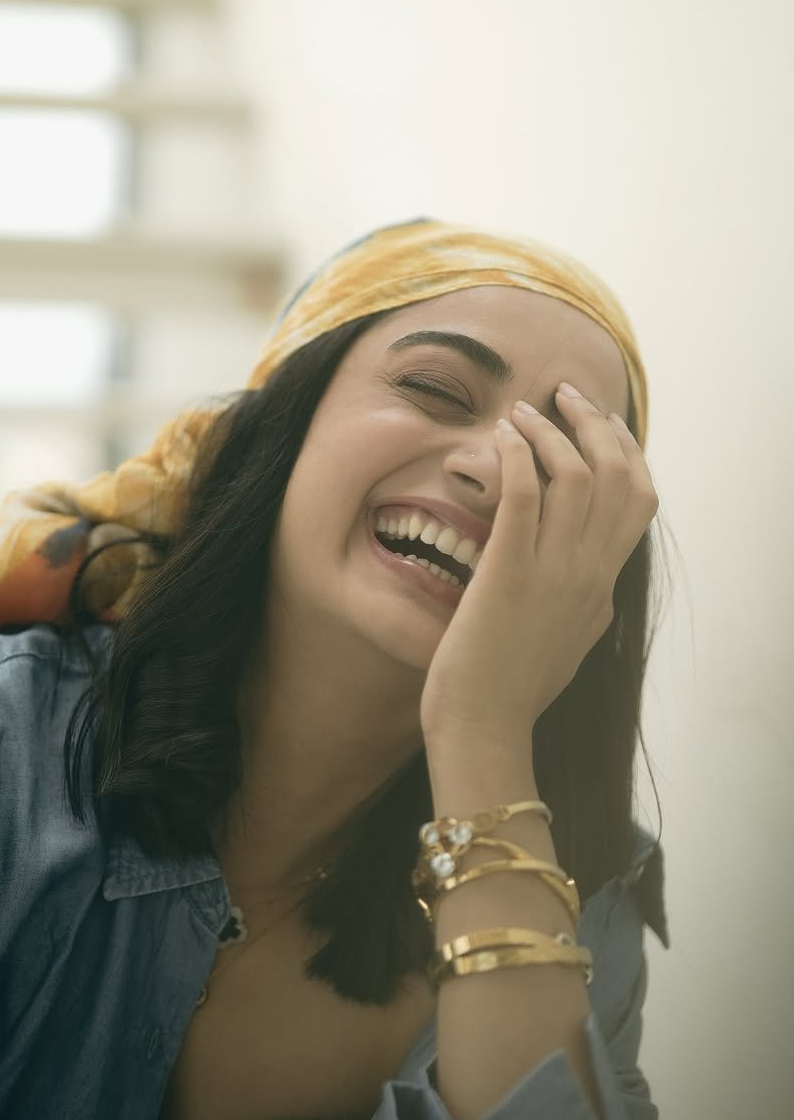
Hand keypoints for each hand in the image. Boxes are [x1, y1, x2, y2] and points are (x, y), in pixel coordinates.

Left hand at [418, 385, 658, 747]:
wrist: (485, 729)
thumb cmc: (512, 689)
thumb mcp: (569, 641)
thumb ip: (584, 603)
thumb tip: (593, 585)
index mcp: (603, 586)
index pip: (638, 500)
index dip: (625, 450)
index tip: (602, 421)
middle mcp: (589, 574)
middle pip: (619, 476)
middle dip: (597, 424)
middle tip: (566, 395)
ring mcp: (554, 573)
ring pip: (577, 477)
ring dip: (551, 432)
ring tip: (525, 410)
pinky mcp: (509, 573)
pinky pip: (524, 495)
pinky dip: (516, 455)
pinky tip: (502, 437)